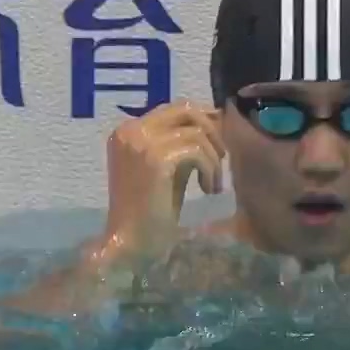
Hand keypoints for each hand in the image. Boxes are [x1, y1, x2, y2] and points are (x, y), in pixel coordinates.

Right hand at [104, 99, 225, 254]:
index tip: (218, 143)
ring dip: (213, 158)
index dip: (204, 121)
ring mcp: (140, 142)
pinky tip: (208, 189)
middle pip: (186, 111)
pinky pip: (197, 151)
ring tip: (213, 183)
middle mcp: (130, 130)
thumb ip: (181, 142)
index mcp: (127, 130)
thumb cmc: (150, 209)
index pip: (175, 108)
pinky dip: (210, 169)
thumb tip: (215, 117)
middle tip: (221, 158)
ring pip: (197, 133)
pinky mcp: (155, 159)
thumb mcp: (167, 166)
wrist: (132, 241)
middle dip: (212, 132)